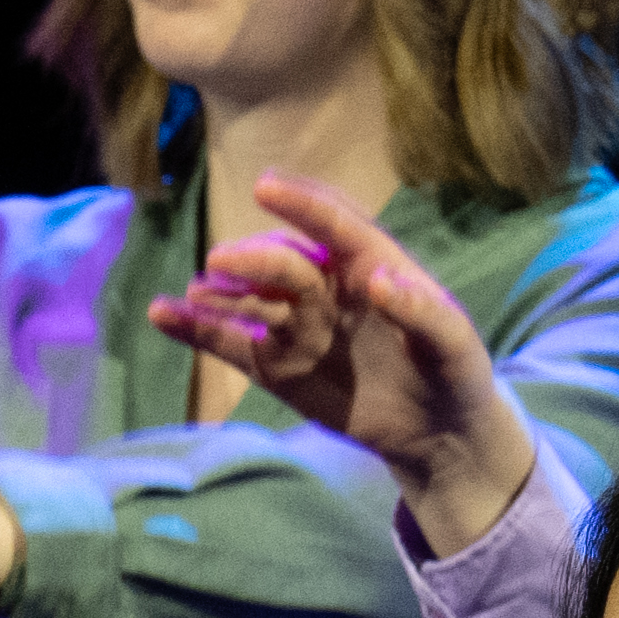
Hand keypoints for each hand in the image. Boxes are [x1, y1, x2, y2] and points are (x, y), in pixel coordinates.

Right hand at [151, 169, 541, 553]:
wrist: (436, 431)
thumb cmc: (454, 373)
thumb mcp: (454, 345)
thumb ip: (422, 311)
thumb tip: (379, 279)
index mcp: (373, 267)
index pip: (336, 226)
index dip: (303, 206)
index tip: (266, 186)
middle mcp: (328, 287)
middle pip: (284, 263)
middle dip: (253, 260)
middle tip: (221, 265)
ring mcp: (297, 324)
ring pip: (250, 298)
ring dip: (220, 291)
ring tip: (195, 294)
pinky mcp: (275, 364)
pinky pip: (228, 341)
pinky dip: (195, 329)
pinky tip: (164, 315)